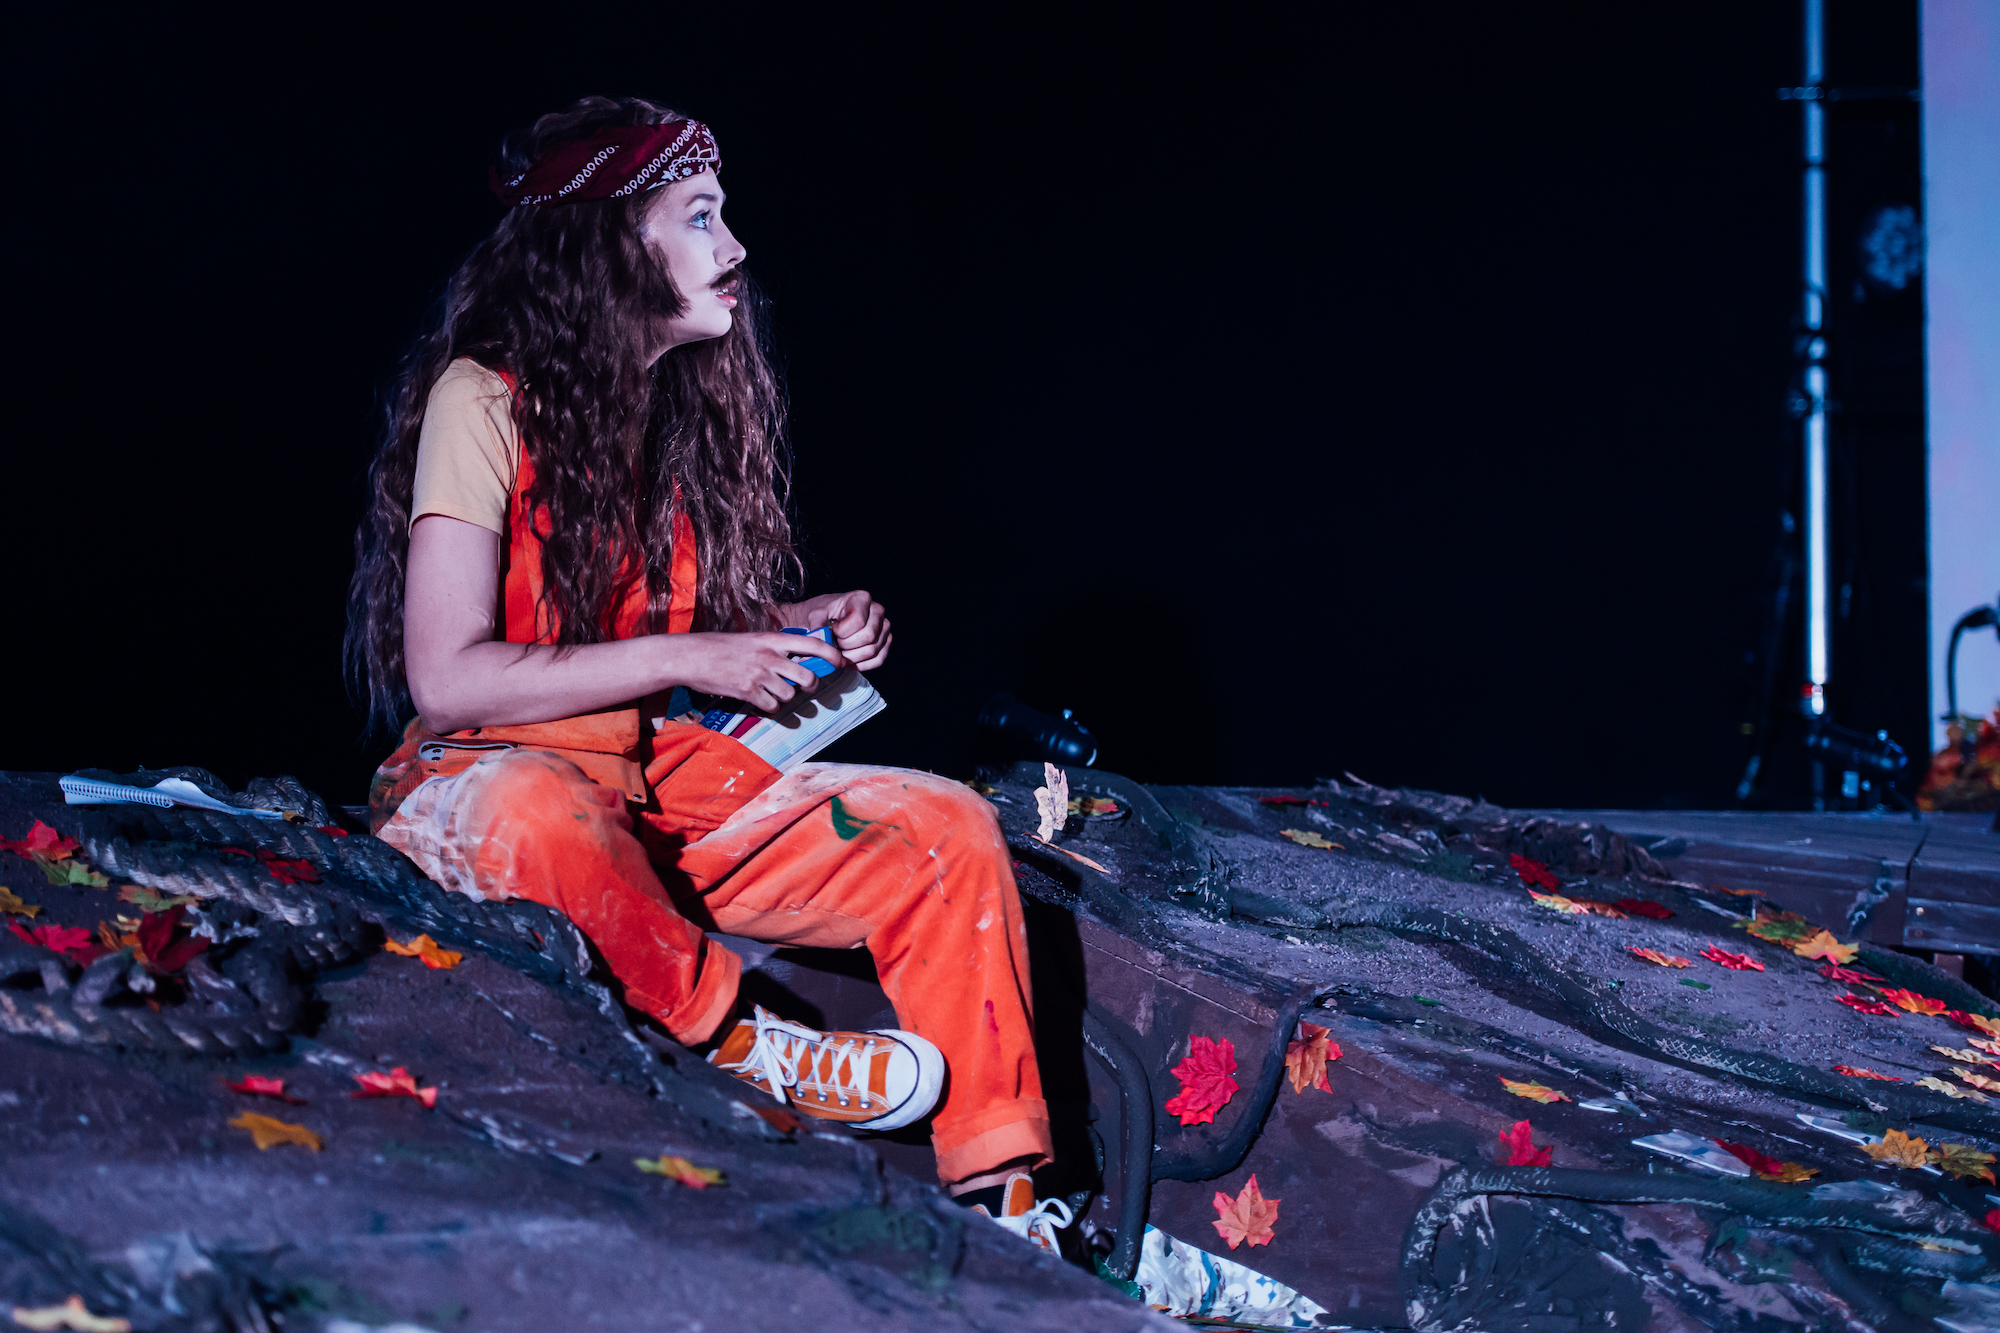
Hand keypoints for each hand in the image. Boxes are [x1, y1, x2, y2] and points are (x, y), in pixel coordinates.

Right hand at [660, 631, 847, 712]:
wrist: (690, 656)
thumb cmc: (721, 647)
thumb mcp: (752, 639)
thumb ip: (774, 648)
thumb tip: (799, 661)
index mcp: (772, 639)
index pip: (813, 645)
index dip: (833, 655)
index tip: (842, 662)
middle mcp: (769, 656)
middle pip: (808, 678)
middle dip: (811, 686)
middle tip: (806, 687)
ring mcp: (759, 675)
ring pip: (790, 695)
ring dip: (786, 698)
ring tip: (773, 692)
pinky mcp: (747, 692)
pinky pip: (772, 707)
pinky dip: (770, 707)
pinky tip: (761, 700)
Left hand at [775, 590, 891, 670]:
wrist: (829, 618)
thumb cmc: (824, 614)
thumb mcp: (816, 615)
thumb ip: (817, 625)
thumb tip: (822, 640)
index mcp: (862, 598)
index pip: (858, 621)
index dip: (841, 632)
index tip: (832, 630)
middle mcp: (877, 610)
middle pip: (868, 636)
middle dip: (847, 645)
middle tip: (835, 643)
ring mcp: (884, 627)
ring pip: (873, 650)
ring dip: (852, 657)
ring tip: (839, 652)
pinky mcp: (885, 641)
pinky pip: (878, 660)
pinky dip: (861, 665)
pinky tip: (847, 662)